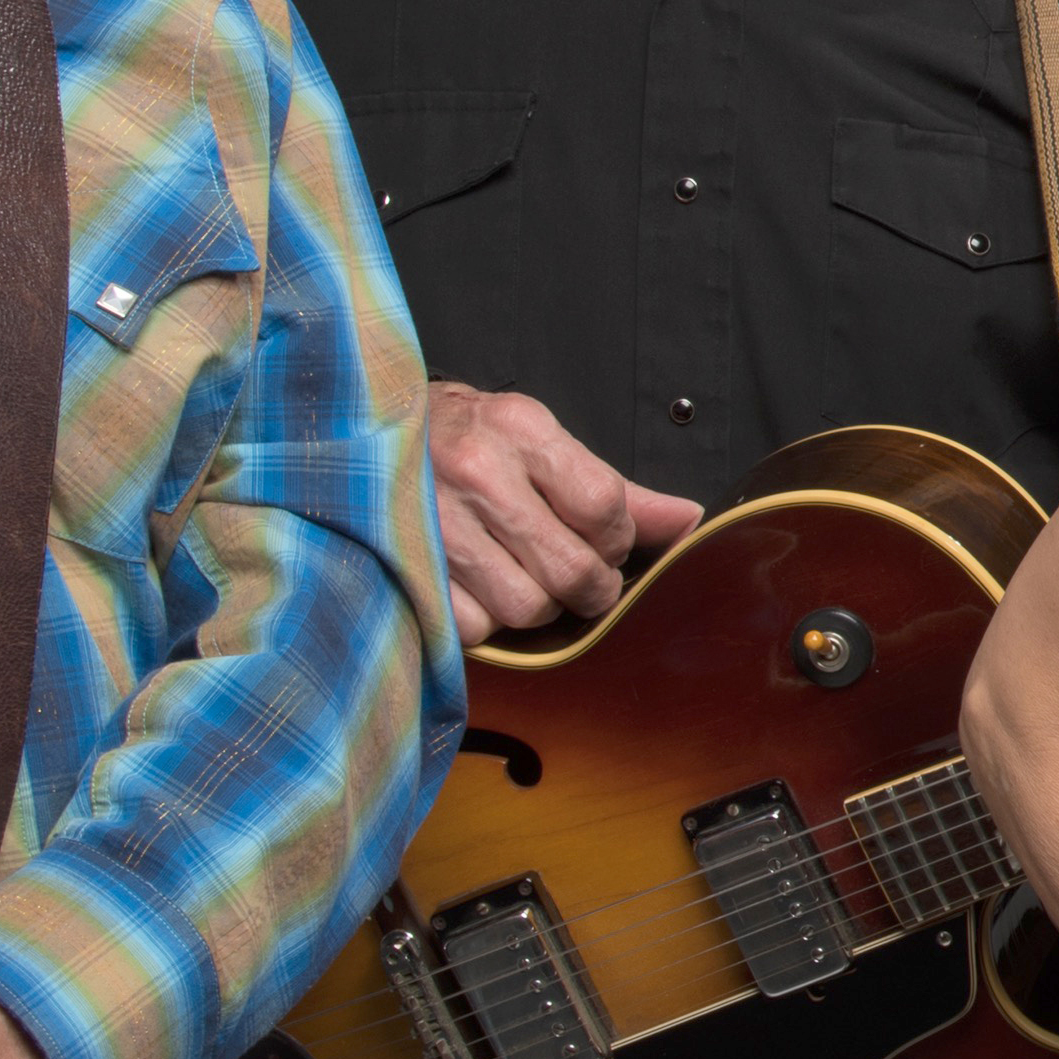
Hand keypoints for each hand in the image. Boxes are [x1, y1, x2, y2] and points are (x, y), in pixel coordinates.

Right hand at [426, 381, 701, 641]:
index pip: (604, 506)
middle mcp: (477, 472)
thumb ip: (617, 490)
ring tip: (527, 578)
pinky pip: (475, 627)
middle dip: (591, 586)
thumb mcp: (542, 442)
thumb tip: (687, 521)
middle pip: (571, 569)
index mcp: (521, 431)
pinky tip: (483, 589)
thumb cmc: (471, 441)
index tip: (605, 542)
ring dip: (540, 606)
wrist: (371, 434)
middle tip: (580, 578)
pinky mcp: (407, 569)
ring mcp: (436, 524)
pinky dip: (489, 621)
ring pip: (526, 607)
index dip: (617, 538)